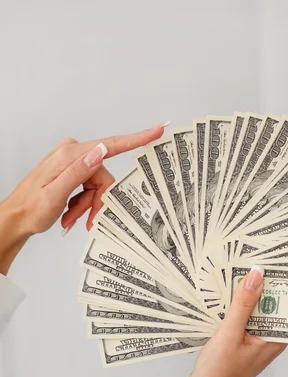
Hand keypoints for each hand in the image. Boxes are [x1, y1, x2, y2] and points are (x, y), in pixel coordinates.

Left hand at [0, 124, 165, 274]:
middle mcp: (72, 153)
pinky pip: (88, 188)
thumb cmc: (31, 210)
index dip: (136, 139)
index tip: (157, 130)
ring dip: (87, 206)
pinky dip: (82, 203)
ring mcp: (72, 161)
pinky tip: (70, 213)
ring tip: (71, 219)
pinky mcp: (71, 170)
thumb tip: (100, 151)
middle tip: (86, 220)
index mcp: (70, 155)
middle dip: (96, 201)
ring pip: (96, 186)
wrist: (16, 218)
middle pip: (103, 177)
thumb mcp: (55, 195)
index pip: (110, 145)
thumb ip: (78, 172)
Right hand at [184, 266, 286, 376]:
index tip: (280, 263)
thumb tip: (256, 276)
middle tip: (258, 260)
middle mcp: (270, 339)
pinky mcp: (243, 342)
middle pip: (272, 306)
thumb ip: (243, 304)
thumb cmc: (219, 372)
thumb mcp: (230, 332)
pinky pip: (245, 319)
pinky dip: (238, 308)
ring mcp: (256, 341)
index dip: (284, 285)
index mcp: (276, 339)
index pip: (287, 306)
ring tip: (243, 271)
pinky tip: (229, 296)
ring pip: (257, 311)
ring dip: (249, 296)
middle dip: (265, 286)